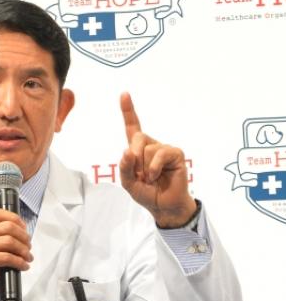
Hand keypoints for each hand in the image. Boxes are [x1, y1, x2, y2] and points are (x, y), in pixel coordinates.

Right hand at [0, 209, 32, 300]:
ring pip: (9, 241)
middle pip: (8, 227)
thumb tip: (21, 236)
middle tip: (28, 246)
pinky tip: (22, 266)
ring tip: (27, 257)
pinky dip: (19, 262)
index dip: (16, 219)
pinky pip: (7, 257)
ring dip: (23, 250)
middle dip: (23, 237)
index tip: (24, 229)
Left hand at [119, 92, 195, 227]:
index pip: (132, 127)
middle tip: (140, 174)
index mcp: (138, 150)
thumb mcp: (128, 183)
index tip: (124, 94)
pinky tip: (157, 177)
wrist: (163, 207)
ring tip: (151, 179)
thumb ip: (124, 168)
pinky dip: (154, 168)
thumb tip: (127, 151)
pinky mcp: (175, 154)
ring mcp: (164, 149)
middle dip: (134, 157)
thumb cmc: (146, 193)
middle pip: (137, 137)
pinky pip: (160, 154)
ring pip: (147, 149)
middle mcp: (151, 145)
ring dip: (145, 168)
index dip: (128, 110)